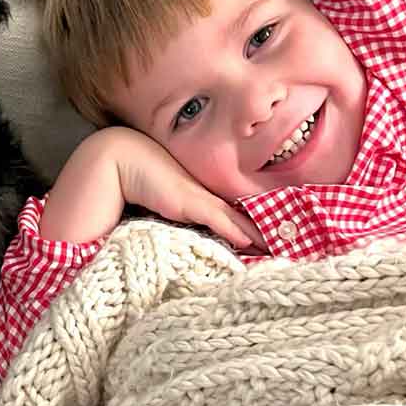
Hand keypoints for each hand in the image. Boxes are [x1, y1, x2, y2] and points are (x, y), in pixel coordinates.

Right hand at [41, 127, 262, 250]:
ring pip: (236, 220)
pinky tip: (254, 242)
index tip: (273, 239)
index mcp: (197, 194)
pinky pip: (220, 220)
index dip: (252, 226)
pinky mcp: (190, 202)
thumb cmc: (133, 180)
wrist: (117, 159)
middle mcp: (202, 194)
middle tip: (288, 244)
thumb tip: (196, 236)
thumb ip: (174, 215)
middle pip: (241, 216)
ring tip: (281, 247)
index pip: (231, 214)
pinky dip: (238, 232)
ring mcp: (198, 197)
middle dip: (263, 230)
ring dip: (258, 234)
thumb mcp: (159, 201)